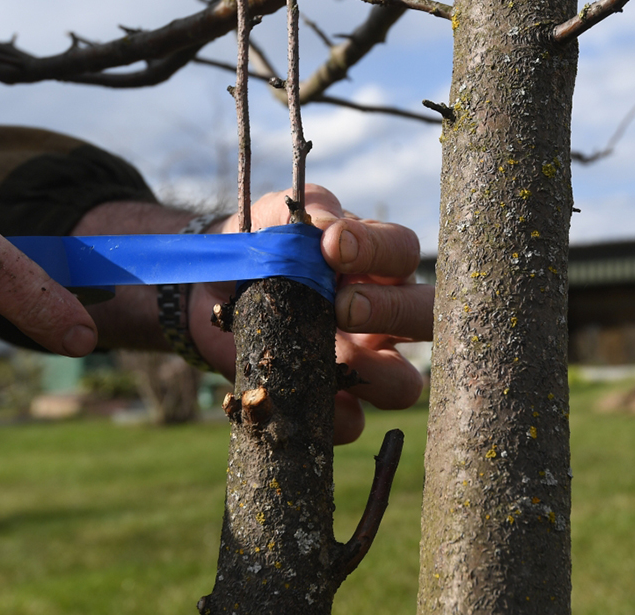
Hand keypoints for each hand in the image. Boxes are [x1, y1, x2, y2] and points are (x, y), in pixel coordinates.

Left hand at [190, 184, 432, 443]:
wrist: (208, 291)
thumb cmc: (259, 247)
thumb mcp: (275, 216)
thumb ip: (305, 210)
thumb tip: (327, 223)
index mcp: (374, 264)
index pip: (402, 251)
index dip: (376, 249)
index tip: (331, 246)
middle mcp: (382, 316)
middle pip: (426, 317)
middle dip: (391, 311)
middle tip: (343, 305)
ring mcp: (362, 366)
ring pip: (404, 384)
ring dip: (375, 373)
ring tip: (334, 356)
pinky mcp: (331, 404)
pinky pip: (351, 424)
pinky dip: (329, 414)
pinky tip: (299, 393)